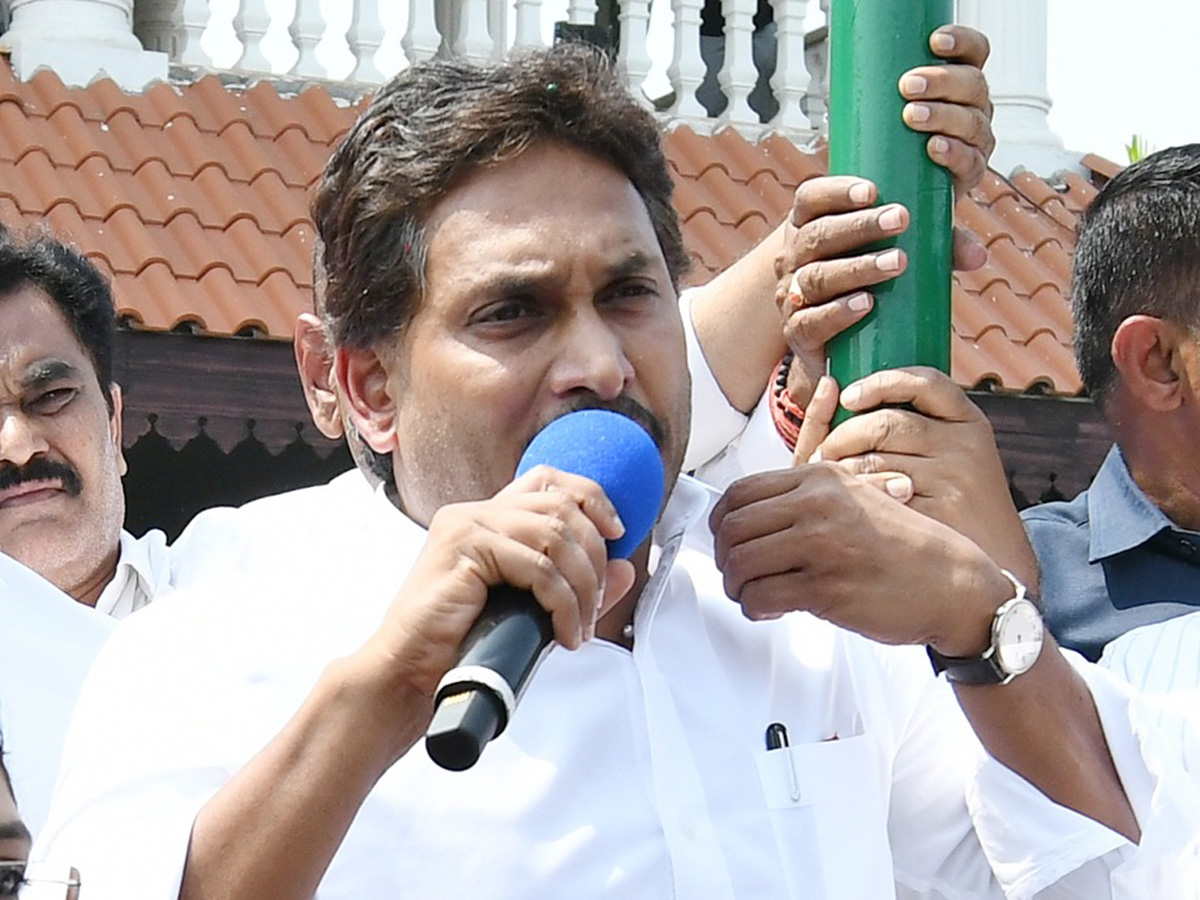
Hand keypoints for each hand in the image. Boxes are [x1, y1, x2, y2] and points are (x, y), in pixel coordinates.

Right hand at [351, 466, 636, 751]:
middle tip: (595, 605)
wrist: (407, 674)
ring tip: (580, 625)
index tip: (616, 533)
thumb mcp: (531, 610)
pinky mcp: (463, 548)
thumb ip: (575, 584)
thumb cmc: (460, 646)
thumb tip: (627, 567)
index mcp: (485, 518)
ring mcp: (466, 525)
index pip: (548, 480)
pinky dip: (562, 603)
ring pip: (554, 536)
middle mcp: (474, 512)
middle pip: (560, 506)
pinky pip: (537, 566)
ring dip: (582, 586)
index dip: (591, 497)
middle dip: (594, 556)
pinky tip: (563, 632)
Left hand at [710, 460, 1008, 655]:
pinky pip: (760, 597)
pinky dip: (754, 608)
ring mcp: (821, 547)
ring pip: (739, 563)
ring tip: (751, 594)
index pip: (740, 492)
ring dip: (735, 586)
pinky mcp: (825, 589)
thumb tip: (751, 515)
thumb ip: (809, 499)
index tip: (725, 540)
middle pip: (732, 528)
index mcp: (821, 479)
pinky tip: (770, 610)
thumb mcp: (858, 498)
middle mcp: (817, 506)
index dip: (720, 521)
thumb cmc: (905, 547)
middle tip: (735, 574)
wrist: (953, 585)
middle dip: (723, 557)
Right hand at [770, 25, 993, 407]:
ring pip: (814, 277)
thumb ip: (925, 249)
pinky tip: (873, 303)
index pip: (812, 199)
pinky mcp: (799, 338)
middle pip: (815, 236)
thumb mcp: (880, 256)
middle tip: (899, 220)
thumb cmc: (851, 284)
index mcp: (808, 227)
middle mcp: (794, 259)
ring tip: (895, 263)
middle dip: (858, 227)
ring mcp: (792, 298)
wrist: (797, 336)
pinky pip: (812, 323)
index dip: (841, 191)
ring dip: (856, 266)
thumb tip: (971, 253)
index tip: (879, 189)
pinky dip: (842, 311)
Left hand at [793, 367, 1037, 588]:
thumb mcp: (957, 454)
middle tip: (824, 451)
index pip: (924, 382)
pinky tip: (847, 503)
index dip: (880, 383)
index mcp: (969, 421)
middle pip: (885, 423)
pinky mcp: (935, 514)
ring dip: (841, 467)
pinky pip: (876, 495)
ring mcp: (952, 479)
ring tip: (831, 478)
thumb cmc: (962, 503)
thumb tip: (843, 398)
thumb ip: (918, 428)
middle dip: (843, 435)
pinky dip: (853, 497)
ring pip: (874, 459)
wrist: (1001, 560)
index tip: (848, 396)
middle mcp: (964, 444)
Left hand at [901, 25, 994, 202]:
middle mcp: (975, 106)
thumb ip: (884, 91)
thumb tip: (853, 75)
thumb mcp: (888, 111)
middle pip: (972, 84)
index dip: (961, 42)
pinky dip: (953, 153)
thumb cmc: (892, 140)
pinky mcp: (971, 171)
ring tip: (912, 116)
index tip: (934, 41)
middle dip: (941, 81)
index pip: (974, 52)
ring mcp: (976, 139)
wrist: (899, 189)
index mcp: (961, 82)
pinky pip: (970, 160)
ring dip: (942, 115)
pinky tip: (934, 147)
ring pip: (972, 121)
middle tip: (907, 86)